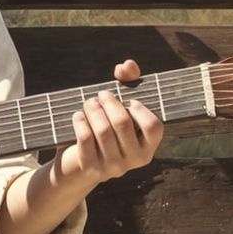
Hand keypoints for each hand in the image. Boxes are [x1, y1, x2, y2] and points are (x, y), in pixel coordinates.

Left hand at [53, 59, 162, 191]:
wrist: (78, 168)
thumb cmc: (105, 132)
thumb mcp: (119, 110)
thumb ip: (128, 83)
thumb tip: (127, 65)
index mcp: (148, 148)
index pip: (153, 126)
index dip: (140, 109)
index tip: (129, 100)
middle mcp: (134, 160)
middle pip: (123, 123)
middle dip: (109, 102)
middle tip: (101, 95)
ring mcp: (113, 167)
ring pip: (103, 130)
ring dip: (93, 109)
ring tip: (89, 103)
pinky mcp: (91, 168)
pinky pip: (85, 138)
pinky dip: (80, 122)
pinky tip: (78, 115)